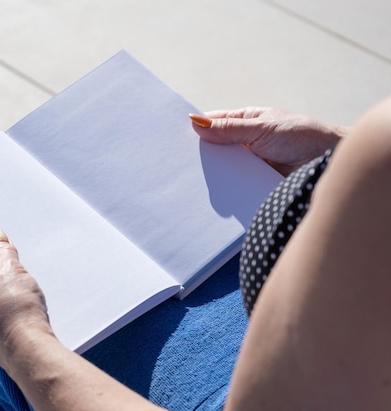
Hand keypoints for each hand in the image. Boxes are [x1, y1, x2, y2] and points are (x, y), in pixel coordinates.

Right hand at [190, 107, 348, 175]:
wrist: (328, 164)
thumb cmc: (301, 136)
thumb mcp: (261, 128)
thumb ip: (229, 129)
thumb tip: (196, 122)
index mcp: (244, 122)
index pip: (213, 124)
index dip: (196, 129)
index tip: (175, 137)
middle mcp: (243, 143)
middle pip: (214, 149)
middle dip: (200, 155)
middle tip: (179, 163)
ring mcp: (248, 164)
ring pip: (222, 170)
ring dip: (212, 175)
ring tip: (190, 181)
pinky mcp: (252, 184)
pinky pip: (234, 186)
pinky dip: (224, 190)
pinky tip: (212, 195)